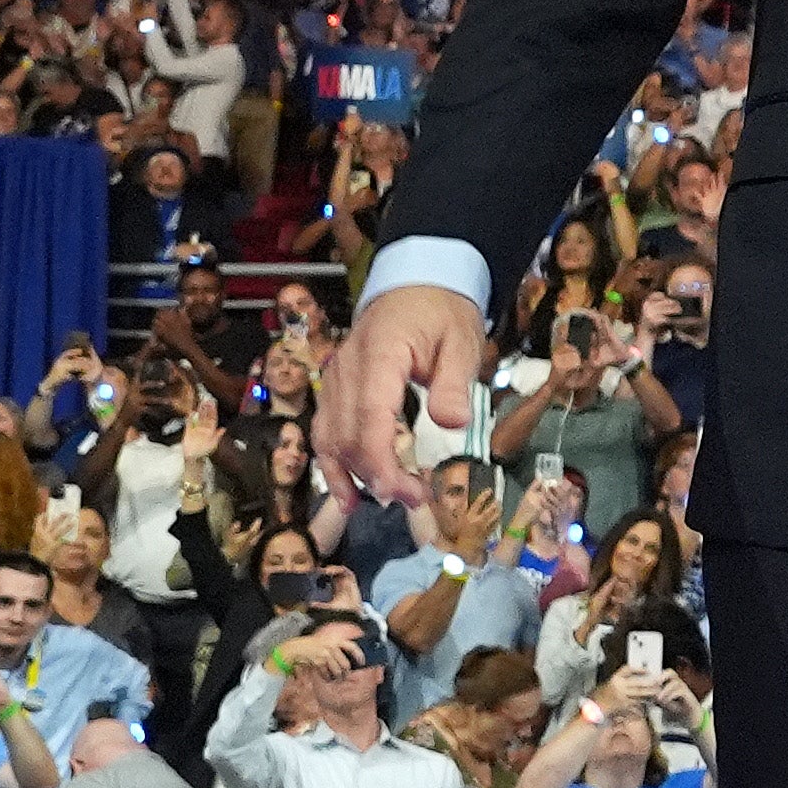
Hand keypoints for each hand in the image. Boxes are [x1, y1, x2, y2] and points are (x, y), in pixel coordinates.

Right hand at [325, 280, 482, 508]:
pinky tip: (347, 490)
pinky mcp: (336, 388)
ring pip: (328, 436)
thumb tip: (453, 423)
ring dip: (349, 474)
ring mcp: (336, 379)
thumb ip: (454, 382)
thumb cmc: (441, 313)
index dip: (379, 461)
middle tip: (412, 500)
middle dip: (373, 475)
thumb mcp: (462, 341)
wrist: (416, 283)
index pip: (369, 417)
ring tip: (378, 504)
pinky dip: (334, 461)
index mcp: (379, 355)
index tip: (400, 491)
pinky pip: (326, 429)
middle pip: (346, 434)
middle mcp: (346, 370)